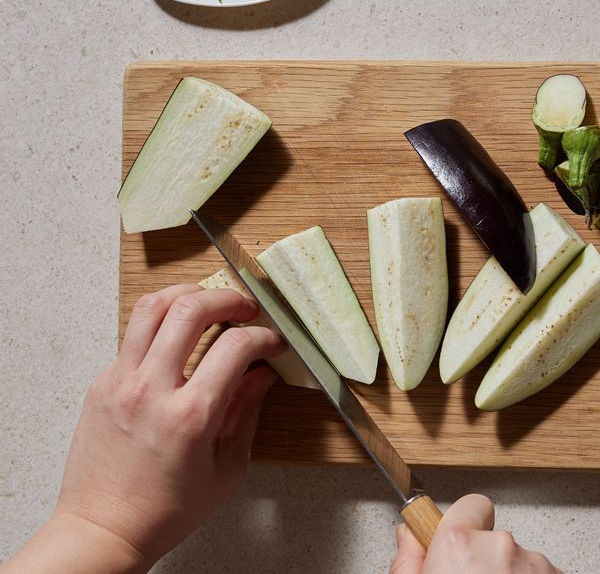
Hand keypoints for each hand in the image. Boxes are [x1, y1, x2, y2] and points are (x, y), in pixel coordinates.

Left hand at [50, 285, 284, 569]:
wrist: (102, 531)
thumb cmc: (163, 511)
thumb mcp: (225, 469)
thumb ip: (246, 412)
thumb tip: (262, 374)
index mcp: (190, 416)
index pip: (235, 347)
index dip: (263, 337)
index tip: (272, 342)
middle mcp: (152, 390)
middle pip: (191, 310)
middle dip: (227, 297)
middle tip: (244, 308)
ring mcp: (121, 382)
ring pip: (153, 306)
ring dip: (188, 294)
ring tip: (208, 302)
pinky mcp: (102, 382)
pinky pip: (133, 333)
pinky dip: (162, 322)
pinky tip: (177, 336)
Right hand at [390, 494, 561, 573]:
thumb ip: (409, 561)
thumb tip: (409, 536)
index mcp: (459, 546)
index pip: (471, 505)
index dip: (466, 526)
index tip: (461, 544)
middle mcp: (500, 548)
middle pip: (495, 537)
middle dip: (487, 560)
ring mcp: (534, 565)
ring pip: (521, 561)